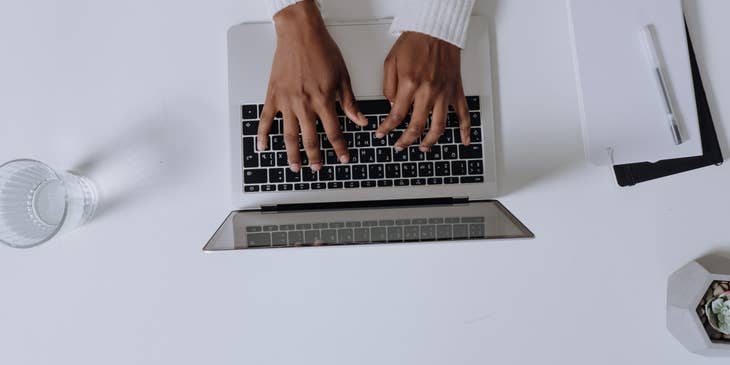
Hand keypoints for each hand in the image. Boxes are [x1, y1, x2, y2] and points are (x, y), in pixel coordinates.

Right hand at [258, 0, 366, 171]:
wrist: (300, 33)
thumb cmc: (321, 50)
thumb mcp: (343, 76)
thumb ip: (349, 102)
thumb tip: (360, 121)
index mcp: (323, 100)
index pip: (333, 132)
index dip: (340, 148)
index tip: (343, 158)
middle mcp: (304, 104)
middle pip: (310, 139)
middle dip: (315, 157)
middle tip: (317, 169)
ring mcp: (286, 101)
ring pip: (289, 135)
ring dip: (292, 154)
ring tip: (295, 167)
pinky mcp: (273, 95)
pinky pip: (266, 119)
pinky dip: (263, 135)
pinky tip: (263, 147)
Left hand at [376, 32, 470, 151]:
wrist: (436, 30)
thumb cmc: (414, 42)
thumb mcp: (391, 62)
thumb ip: (389, 87)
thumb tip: (391, 106)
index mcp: (410, 84)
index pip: (396, 115)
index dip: (387, 128)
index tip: (382, 134)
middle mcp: (428, 91)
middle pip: (417, 126)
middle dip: (405, 140)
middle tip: (399, 146)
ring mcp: (444, 93)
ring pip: (439, 126)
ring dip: (430, 141)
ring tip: (423, 148)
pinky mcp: (456, 91)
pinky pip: (463, 114)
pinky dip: (465, 130)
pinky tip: (463, 141)